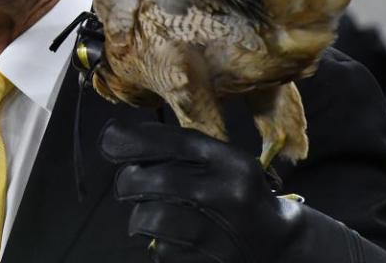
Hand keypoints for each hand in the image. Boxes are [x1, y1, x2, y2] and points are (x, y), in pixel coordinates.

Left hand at [99, 120, 290, 262]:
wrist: (278, 245)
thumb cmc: (240, 194)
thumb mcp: (225, 162)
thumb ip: (183, 149)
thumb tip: (124, 136)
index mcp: (229, 162)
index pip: (171, 142)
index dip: (130, 140)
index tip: (108, 140)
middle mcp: (223, 193)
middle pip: (147, 181)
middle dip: (127, 181)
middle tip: (129, 184)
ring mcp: (215, 232)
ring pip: (147, 218)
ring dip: (140, 216)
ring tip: (151, 214)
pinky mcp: (206, 262)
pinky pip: (160, 250)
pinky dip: (157, 243)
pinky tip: (173, 238)